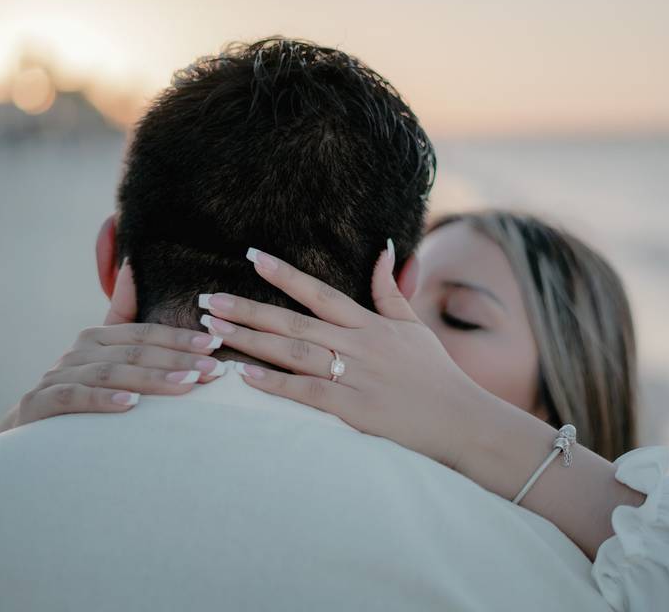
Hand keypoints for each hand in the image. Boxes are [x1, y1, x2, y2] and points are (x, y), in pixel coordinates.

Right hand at [0, 260, 224, 432]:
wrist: (28, 442)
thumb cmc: (85, 404)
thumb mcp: (113, 373)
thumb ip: (139, 347)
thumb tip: (162, 303)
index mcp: (99, 339)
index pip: (145, 334)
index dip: (180, 339)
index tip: (215, 346)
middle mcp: (79, 351)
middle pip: (134, 352)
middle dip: (177, 359)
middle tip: (212, 370)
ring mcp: (57, 375)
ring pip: (109, 372)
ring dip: (150, 378)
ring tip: (185, 385)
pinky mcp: (38, 403)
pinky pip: (74, 396)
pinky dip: (103, 399)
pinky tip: (130, 404)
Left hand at [207, 247, 645, 559]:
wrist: (460, 419)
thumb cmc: (436, 374)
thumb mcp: (414, 326)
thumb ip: (390, 289)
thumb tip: (384, 248)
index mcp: (370, 324)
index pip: (319, 292)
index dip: (284, 274)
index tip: (250, 257)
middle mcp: (358, 345)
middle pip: (294, 322)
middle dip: (248, 310)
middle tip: (207, 301)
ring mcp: (355, 377)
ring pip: (293, 353)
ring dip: (251, 341)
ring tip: (214, 331)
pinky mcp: (353, 410)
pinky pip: (306, 393)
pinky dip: (274, 384)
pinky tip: (243, 375)